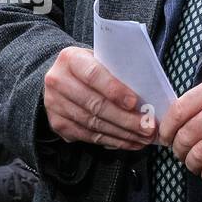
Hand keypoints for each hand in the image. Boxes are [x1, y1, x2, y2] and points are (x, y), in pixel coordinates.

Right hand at [42, 46, 156, 150]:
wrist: (62, 76)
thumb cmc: (92, 66)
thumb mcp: (102, 58)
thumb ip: (117, 70)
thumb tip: (147, 92)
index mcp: (71, 59)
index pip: (94, 75)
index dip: (114, 90)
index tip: (135, 103)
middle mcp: (58, 81)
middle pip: (94, 104)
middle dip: (125, 119)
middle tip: (147, 127)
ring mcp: (54, 104)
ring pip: (91, 123)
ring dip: (120, 133)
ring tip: (142, 138)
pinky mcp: (56, 123)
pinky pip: (85, 135)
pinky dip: (108, 140)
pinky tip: (126, 142)